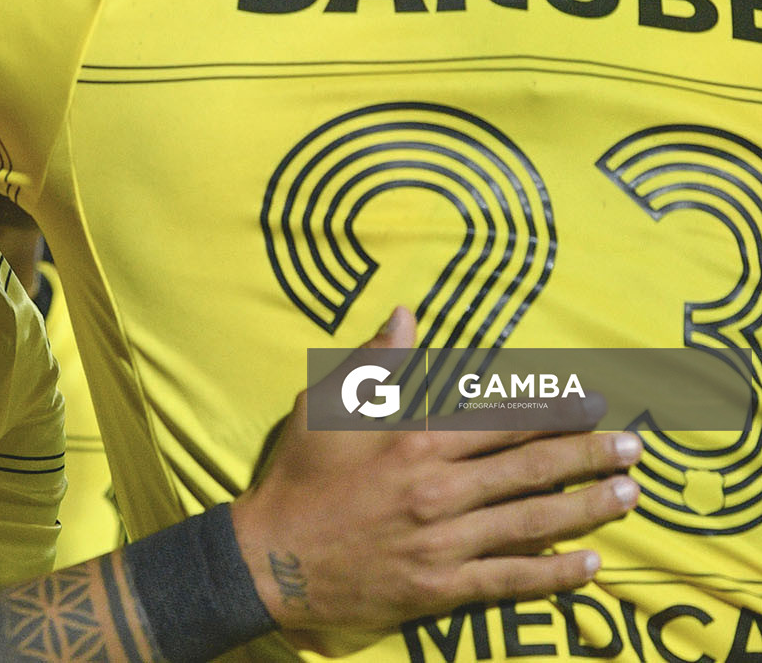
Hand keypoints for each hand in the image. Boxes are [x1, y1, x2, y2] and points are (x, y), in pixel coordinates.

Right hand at [231, 307, 640, 645]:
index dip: (552, 411)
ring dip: (587, 508)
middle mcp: (438, 489)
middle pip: (530, 469)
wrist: (271, 557)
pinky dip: (554, 573)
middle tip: (632, 448)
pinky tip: (591, 566)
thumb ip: (372, 364)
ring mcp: (443, 541)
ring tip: (628, 495)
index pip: (500, 422)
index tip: (592, 403)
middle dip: (588, 456)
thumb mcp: (324, 407)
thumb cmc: (297, 477)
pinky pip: (510, 579)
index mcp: (413, 441)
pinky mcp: (440, 586)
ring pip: (532, 521)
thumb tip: (403, 316)